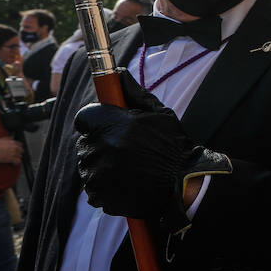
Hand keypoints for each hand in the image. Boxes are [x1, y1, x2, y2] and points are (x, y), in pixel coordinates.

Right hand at [0, 137, 23, 164]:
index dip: (18, 147)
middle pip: (21, 151)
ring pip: (20, 156)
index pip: (21, 144)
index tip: (16, 150)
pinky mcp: (11, 158)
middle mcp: (15, 147)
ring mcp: (14, 153)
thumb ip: (8, 138)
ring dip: (17, 158)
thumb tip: (12, 137)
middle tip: (14, 155)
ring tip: (13, 160)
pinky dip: (16, 163)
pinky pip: (18, 161)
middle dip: (18, 153)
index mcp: (13, 142)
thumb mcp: (2, 139)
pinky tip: (13, 164)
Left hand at [74, 70, 230, 231]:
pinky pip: (93, 188)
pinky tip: (126, 183)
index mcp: (114, 125)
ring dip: (102, 165)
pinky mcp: (101, 196)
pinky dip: (105, 187)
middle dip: (100, 143)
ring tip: (128, 167)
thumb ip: (135, 93)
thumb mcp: (160, 114)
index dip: (94, 120)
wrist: (185, 184)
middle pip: (86, 142)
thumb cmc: (174, 147)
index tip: (105, 125)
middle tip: (124, 148)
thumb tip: (119, 74)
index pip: (85, 116)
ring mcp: (100, 176)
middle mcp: (103, 149)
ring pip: (88, 166)